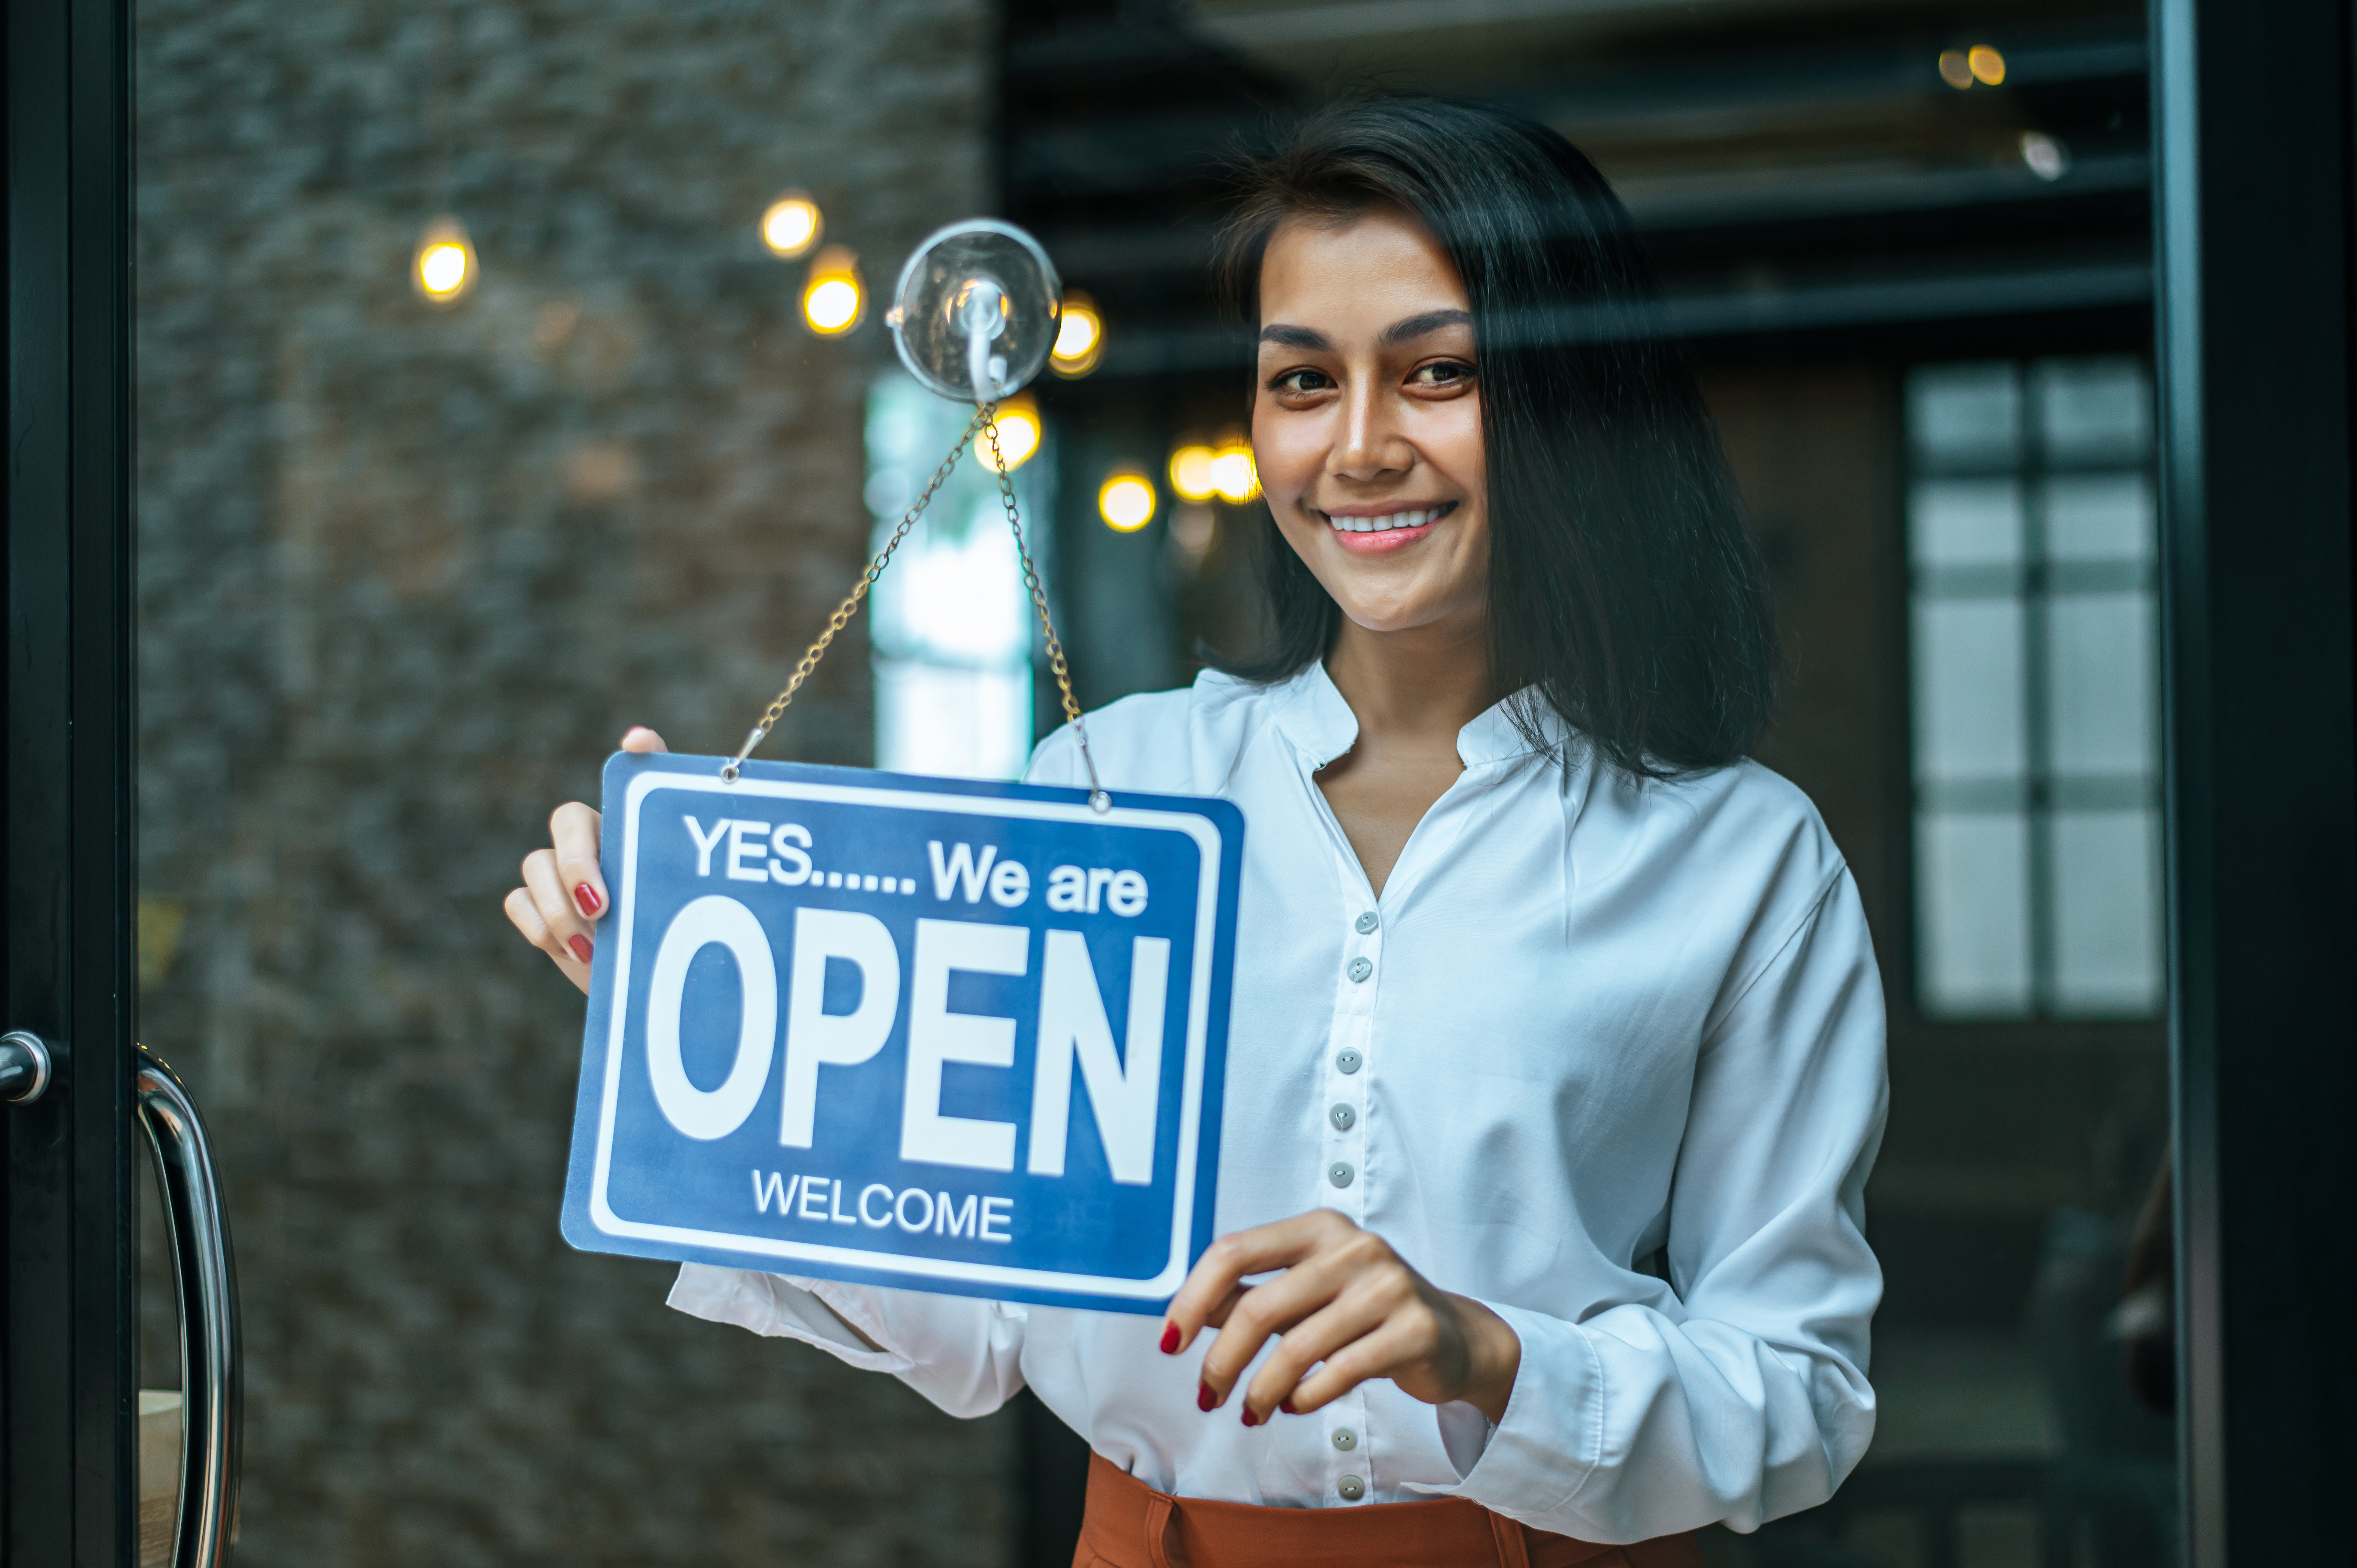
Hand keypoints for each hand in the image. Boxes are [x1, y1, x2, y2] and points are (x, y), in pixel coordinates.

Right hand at [504, 726, 666, 993]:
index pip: (638, 774)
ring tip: (597, 947)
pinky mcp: (538, 908)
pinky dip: (543, 928)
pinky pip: (518, 901)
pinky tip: (581, 953)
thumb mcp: (691, 911)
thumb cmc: (671, 948)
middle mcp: (597, 840)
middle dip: (578, 860)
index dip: (641, 749)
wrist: (651, 992)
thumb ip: (693, 871)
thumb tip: (692, 806)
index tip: (639, 743)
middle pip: (568, 819)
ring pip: (536, 863)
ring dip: (562, 909)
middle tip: (602, 906)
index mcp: (638, 828)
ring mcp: (562, 873)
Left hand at [1161, 1208, 1521, 1425]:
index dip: (1192, 1297)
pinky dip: (1305, 1397)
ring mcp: (1388, 1285)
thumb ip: (1251, 1295)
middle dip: (1222, 1361)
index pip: (1234, 1251)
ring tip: (1251, 1412)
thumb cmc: (1365, 1313)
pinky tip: (1293, 1405)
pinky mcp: (1414, 1329)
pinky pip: (1340, 1372)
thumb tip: (1187, 1315)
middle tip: (1208, 1395)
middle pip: (1259, 1306)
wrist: (1454, 1336)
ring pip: (1296, 1347)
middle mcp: (1353, 1246)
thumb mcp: (1307, 1292)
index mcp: (1318, 1227)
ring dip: (1260, 1391)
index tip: (1170, 1342)